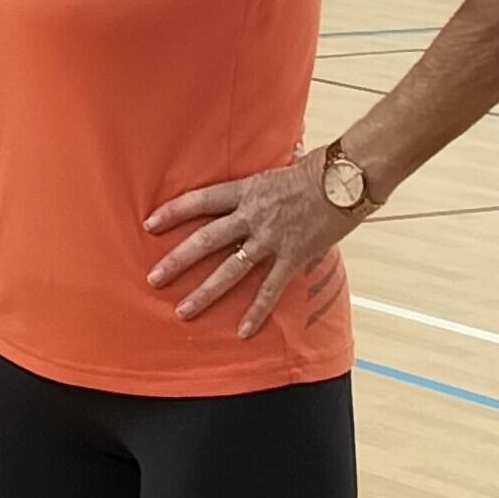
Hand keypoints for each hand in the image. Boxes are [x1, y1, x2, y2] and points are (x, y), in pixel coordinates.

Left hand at [144, 155, 361, 335]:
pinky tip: (243, 331)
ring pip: (230, 269)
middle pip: (206, 240)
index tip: (150, 224)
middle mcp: (253, 215)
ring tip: (184, 312)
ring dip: (205, 292)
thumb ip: (270, 179)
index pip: (202, 200)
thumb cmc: (322, 167)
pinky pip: (270, 289)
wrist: (348, 177)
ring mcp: (271, 238)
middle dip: (177, 261)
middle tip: (154, 278)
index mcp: (248, 190)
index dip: (174, 212)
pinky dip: (257, 312)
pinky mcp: (293, 256)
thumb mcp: (286, 166)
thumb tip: (273, 167)